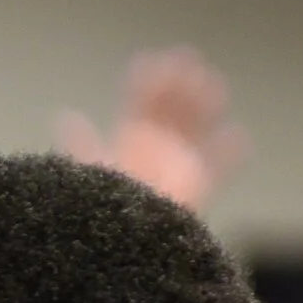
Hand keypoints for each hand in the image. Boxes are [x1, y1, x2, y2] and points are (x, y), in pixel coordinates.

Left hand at [59, 47, 248, 212]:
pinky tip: (237, 136)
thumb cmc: (106, 205)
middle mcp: (156, 145)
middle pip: (173, 106)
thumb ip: (84, 146)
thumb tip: (65, 116)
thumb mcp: (90, 174)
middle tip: (189, 61)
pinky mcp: (198, 183)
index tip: (153, 61)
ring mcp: (179, 162)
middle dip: (181, 83)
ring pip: (198, 126)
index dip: (148, 80)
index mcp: (130, 136)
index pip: (141, 100)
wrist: (126, 241)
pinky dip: (230, 152)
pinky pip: (219, 165)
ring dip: (205, 104)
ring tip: (212, 87)